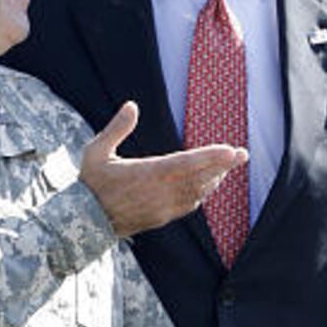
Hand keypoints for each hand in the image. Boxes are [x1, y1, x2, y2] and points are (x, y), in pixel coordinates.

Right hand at [80, 101, 247, 237]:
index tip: (232, 151)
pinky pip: (188, 204)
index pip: (186, 164)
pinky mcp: (160, 218)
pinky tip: (206, 185)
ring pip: (197, 193)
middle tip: (243, 154)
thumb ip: (117, 128)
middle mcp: (159, 193)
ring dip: (213, 179)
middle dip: (223, 166)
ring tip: (227, 166)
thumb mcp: (96, 152)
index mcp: (146, 174)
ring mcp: (162, 208)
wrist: (83, 221)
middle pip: (199, 178)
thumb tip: (132, 105)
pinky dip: (201, 193)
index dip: (211, 158)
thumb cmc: (89, 183)